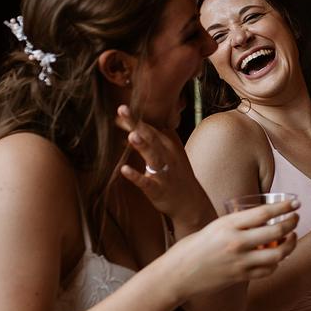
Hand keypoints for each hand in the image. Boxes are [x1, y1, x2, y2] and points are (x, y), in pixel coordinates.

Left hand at [115, 105, 209, 225]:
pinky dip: (136, 176)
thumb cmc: (175, 173)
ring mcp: (164, 172)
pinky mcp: (159, 189)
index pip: (151, 127)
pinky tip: (124, 169)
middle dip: (137, 123)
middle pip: (151, 136)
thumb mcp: (169, 150)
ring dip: (142, 146)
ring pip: (153, 157)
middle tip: (122, 109)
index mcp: (168, 144)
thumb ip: (152, 135)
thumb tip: (128, 122)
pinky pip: (146, 182)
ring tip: (131, 135)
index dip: (136, 118)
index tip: (121, 108)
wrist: (190, 201)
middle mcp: (168, 155)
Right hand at [165, 198, 299, 299]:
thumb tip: (259, 220)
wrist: (176, 275)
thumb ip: (235, 225)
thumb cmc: (191, 248)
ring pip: (278, 254)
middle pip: (276, 231)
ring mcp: (240, 261)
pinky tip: (276, 257)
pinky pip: (268, 270)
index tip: (296, 202)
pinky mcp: (241, 277)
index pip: (264, 213)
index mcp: (227, 225)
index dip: (284, 206)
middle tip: (296, 218)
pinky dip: (276, 263)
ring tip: (292, 238)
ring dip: (290, 245)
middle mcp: (236, 242)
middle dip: (292, 223)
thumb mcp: (213, 228)